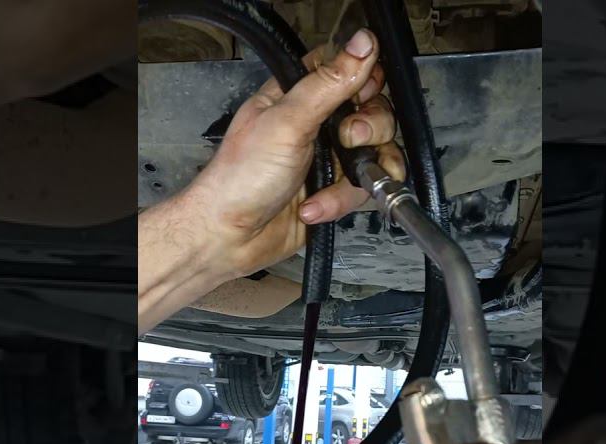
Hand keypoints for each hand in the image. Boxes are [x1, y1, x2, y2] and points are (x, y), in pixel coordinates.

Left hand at [183, 28, 406, 281]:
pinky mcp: (333, 190)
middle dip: (369, 131)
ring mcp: (328, 158)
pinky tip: (313, 207)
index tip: (361, 97)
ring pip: (375, 154)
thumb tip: (362, 43)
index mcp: (299, 95)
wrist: (230, 237)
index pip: (349, 71)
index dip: (365, 82)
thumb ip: (328, 83)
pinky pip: (361, 190)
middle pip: (374, 112)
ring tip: (333, 183)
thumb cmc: (240, 178)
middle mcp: (317, 123)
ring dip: (357, 175)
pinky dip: (341, 201)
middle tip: (347, 140)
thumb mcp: (287, 121)